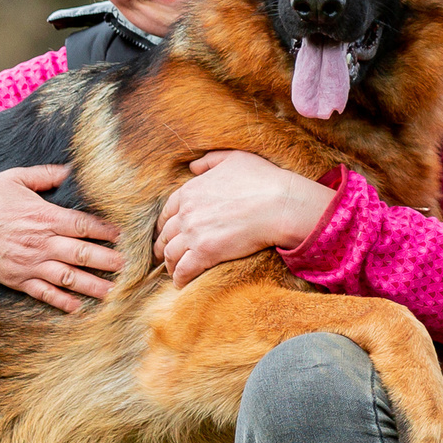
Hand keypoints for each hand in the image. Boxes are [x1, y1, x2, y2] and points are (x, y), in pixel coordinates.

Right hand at [0, 166, 122, 313]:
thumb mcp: (15, 177)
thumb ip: (45, 174)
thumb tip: (69, 169)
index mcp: (43, 216)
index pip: (83, 225)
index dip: (104, 231)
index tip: (120, 235)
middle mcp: (40, 242)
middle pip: (82, 253)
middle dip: (106, 261)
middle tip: (126, 266)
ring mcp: (29, 263)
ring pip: (68, 278)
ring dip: (92, 285)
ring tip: (111, 291)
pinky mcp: (16, 279)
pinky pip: (44, 293)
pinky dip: (62, 302)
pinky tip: (77, 308)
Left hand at [153, 151, 335, 286]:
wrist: (280, 204)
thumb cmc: (263, 180)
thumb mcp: (234, 158)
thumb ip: (209, 161)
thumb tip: (192, 166)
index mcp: (190, 190)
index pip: (167, 211)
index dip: (164, 224)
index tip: (165, 233)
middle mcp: (186, 212)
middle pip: (166, 234)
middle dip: (162, 246)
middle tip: (163, 256)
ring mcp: (193, 233)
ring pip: (171, 254)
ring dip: (170, 265)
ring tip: (173, 272)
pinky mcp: (205, 253)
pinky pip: (184, 270)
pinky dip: (179, 279)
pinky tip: (181, 284)